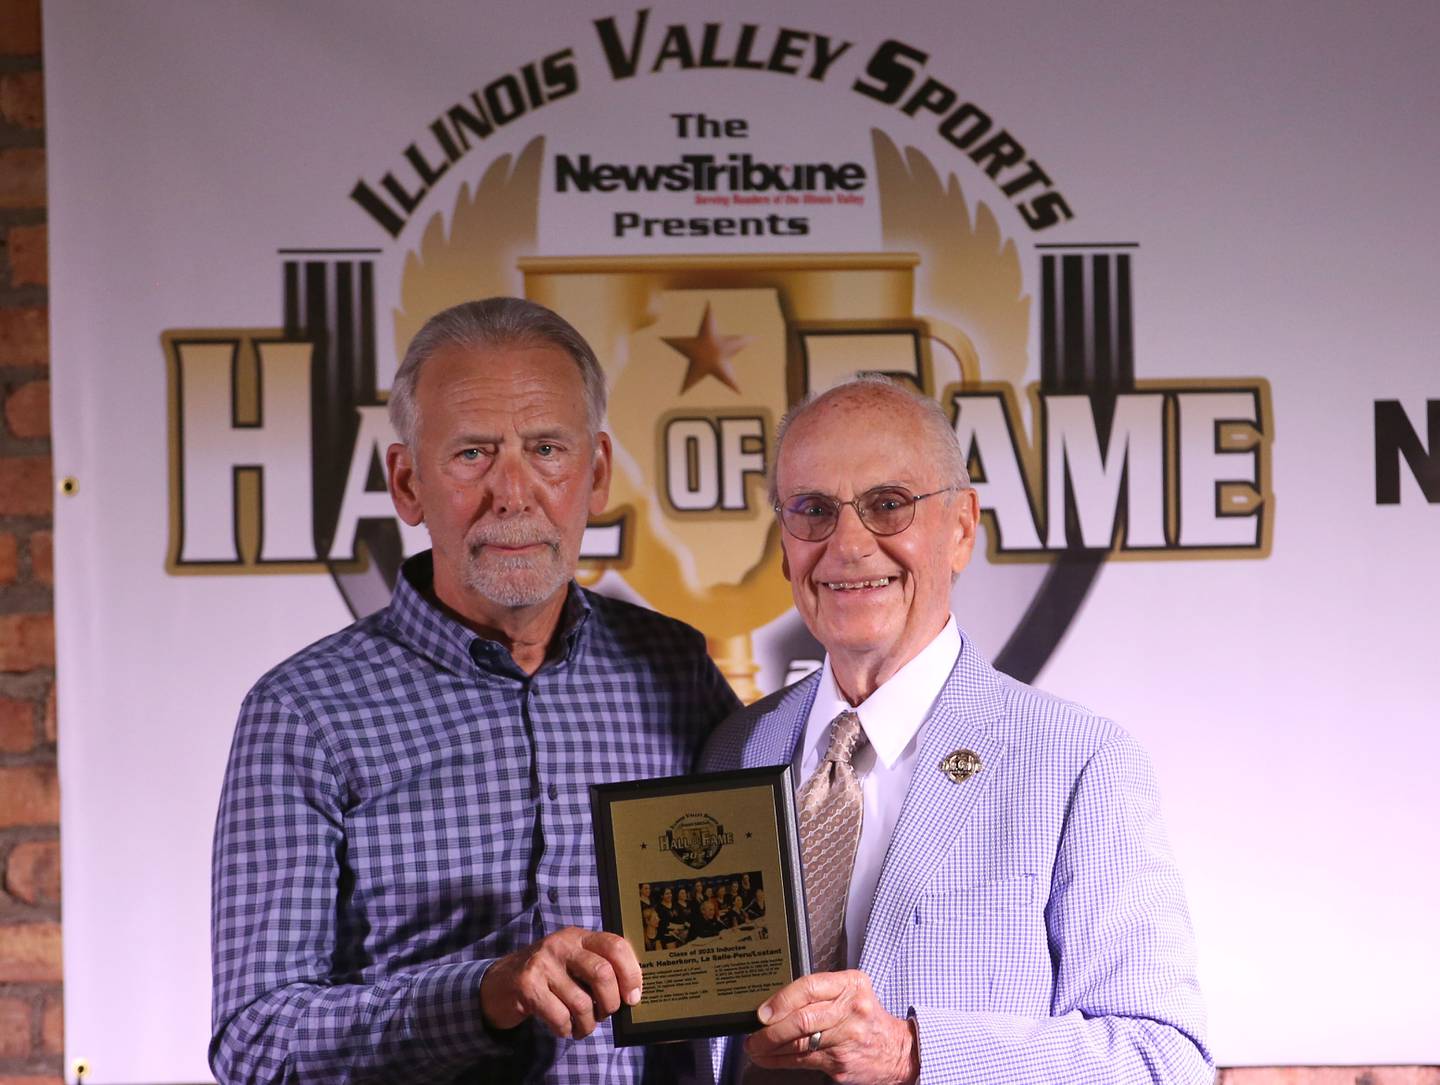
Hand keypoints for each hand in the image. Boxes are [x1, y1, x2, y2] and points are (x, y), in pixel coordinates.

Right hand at [479, 927, 641, 1038]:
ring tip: (582, 1025)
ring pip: (582, 1003)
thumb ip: (599, 968)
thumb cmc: (548, 976)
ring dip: (587, 1024)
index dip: (631, 973)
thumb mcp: (573, 962)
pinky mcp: (528, 986)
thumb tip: (632, 993)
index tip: (632, 997)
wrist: (501, 983)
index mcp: (579, 936)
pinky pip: (560, 1017)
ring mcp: (543, 964)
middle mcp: (561, 945)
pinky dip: (567, 1029)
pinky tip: (564, 1027)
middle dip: (610, 1003)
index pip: (616, 946)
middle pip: (602, 974)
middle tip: (605, 1013)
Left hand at [744, 970, 919, 1083]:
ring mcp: (847, 1038)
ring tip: (755, 1047)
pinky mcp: (842, 1063)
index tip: (763, 1012)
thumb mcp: (851, 992)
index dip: (781, 1000)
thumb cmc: (866, 1017)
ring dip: (770, 1048)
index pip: (809, 987)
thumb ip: (820, 992)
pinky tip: (770, 1059)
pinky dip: (781, 1061)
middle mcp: (852, 1009)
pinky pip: (804, 1061)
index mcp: (851, 984)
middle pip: (802, 1019)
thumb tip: (775, 1001)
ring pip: (800, 1044)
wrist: (897, 1051)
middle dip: (771, 1030)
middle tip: (754, 1034)